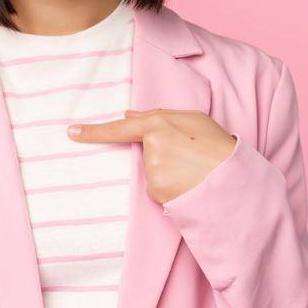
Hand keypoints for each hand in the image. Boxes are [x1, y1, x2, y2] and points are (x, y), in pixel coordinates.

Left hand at [66, 109, 236, 203]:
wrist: (236, 180)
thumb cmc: (218, 146)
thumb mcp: (195, 120)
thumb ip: (159, 115)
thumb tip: (128, 116)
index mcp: (160, 124)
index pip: (120, 128)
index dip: (93, 131)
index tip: (71, 132)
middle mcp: (152, 148)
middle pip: (144, 151)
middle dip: (161, 154)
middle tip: (189, 156)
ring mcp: (153, 171)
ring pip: (151, 171)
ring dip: (168, 171)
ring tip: (193, 169)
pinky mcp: (157, 191)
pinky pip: (157, 188)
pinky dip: (170, 187)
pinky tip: (189, 183)